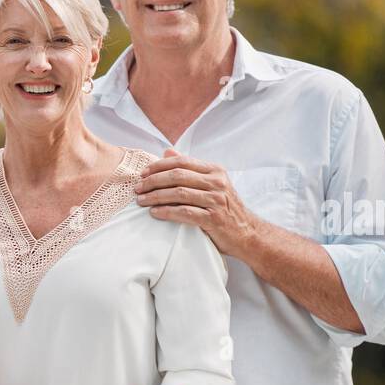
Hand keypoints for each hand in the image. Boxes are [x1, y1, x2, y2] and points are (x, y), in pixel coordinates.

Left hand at [135, 147, 261, 257]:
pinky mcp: (213, 219)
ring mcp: (216, 200)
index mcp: (215, 171)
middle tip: (138, 188)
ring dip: (156, 196)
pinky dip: (167, 212)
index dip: (159, 166)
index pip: (182, 162)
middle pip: (178, 176)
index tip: (142, 174)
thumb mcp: (211, 184)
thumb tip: (167, 151)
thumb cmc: (224, 209)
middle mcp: (217, 183)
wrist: (246, 234)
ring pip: (179, 193)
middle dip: (153, 181)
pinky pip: (185, 212)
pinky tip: (154, 213)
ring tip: (141, 201)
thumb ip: (190, 169)